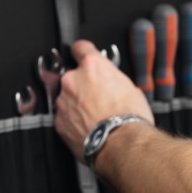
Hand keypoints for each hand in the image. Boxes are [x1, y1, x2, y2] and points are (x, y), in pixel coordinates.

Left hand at [54, 39, 154, 161]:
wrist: (121, 144)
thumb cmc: (129, 119)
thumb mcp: (132, 89)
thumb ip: (115, 81)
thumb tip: (115, 85)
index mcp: (93, 66)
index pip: (80, 47)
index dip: (83, 51)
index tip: (83, 54)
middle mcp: (73, 80)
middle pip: (74, 76)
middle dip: (84, 86)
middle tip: (100, 98)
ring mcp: (63, 101)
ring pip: (68, 97)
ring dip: (78, 104)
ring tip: (97, 117)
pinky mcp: (59, 121)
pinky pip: (65, 117)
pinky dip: (74, 121)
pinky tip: (90, 127)